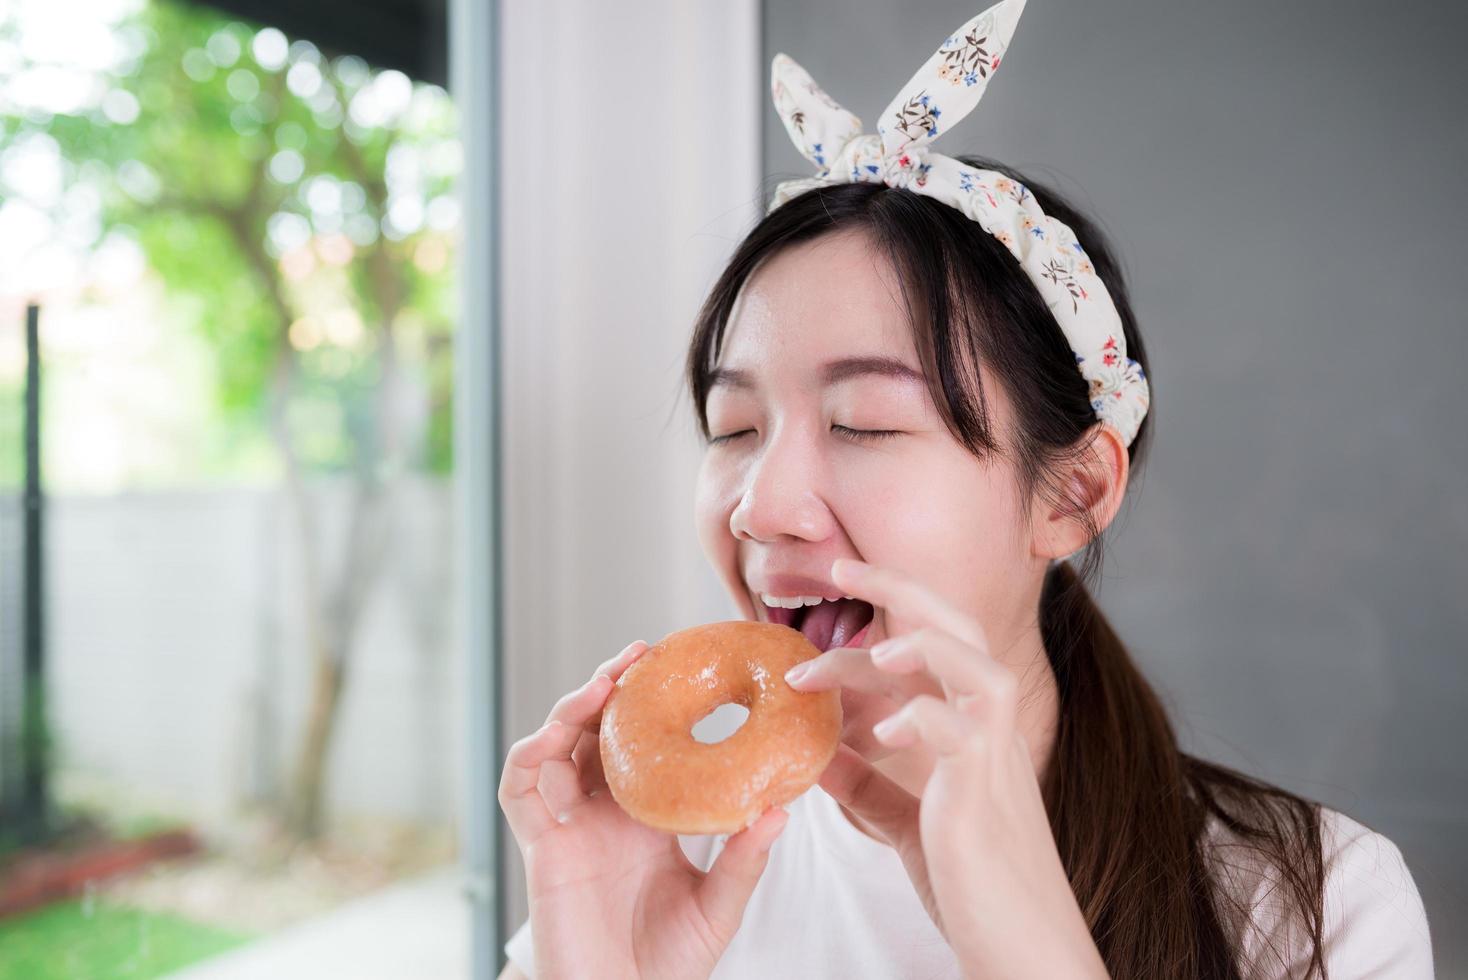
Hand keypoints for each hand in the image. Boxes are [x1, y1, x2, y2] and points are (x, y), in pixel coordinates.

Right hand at [499, 641, 789, 979]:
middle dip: (610, 687)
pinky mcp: (542, 848)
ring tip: (604, 683)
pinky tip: (554, 735)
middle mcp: (604, 813)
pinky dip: (530, 756)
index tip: (680, 664)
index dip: (653, 703)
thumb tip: (781, 811)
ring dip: (573, 708)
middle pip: (596, 732)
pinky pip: (521, 791)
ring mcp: (570, 827)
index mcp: (646, 816)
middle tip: (639, 654)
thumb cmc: (670, 964)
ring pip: (555, 747)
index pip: (644, 743)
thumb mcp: (718, 907)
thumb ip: (744, 861)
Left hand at [785, 560, 1108, 978]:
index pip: (935, 642)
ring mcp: (994, 758)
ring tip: (869, 651)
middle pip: (958, 629)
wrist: (1025, 949)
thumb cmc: (973, 886)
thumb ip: (867, 786)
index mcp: (971, 728)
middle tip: (841, 568)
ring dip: (920, 646)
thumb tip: (815, 754)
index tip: (838, 583)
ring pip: (974, 666)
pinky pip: (962, 733)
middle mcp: (990, 730)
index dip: (890, 607)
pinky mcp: (986, 795)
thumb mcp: (907, 823)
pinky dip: (920, 719)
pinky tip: (880, 734)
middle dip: (900, 590)